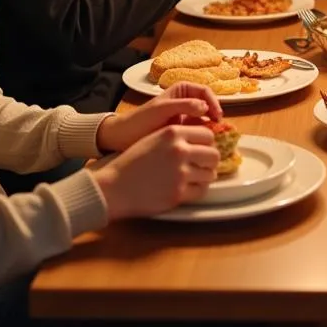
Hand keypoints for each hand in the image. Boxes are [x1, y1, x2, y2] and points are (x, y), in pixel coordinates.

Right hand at [91, 123, 219, 219]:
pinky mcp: (178, 193)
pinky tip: (189, 187)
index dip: (207, 144)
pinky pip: (201, 190)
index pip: (208, 135)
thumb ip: (178, 136)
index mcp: (173, 133)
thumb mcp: (154, 138)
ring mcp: (180, 173)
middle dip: (210, 161)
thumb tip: (203, 140)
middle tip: (203, 165)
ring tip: (195, 177)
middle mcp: (180, 150)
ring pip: (210, 174)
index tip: (203, 149)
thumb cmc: (132, 162)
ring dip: (205, 176)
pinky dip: (198, 189)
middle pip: (213, 155)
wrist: (113, 186)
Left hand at [95, 82, 221, 153]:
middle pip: (208, 106)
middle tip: (218, 130)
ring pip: (204, 120)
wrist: (122, 139)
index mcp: (182, 91)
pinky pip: (197, 131)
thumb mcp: (161, 110)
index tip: (217, 116)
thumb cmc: (140, 120)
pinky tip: (203, 145)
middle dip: (214, 116)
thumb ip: (183, 105)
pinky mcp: (182, 131)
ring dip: (210, 128)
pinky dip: (202, 137)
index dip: (214, 103)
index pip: (205, 92)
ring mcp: (184, 117)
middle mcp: (186, 102)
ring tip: (211, 140)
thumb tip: (205, 107)